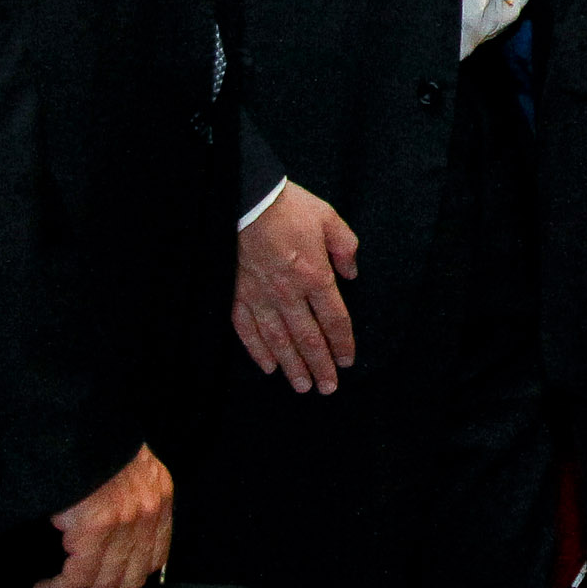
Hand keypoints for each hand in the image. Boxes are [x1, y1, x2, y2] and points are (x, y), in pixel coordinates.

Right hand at [34, 445, 169, 587]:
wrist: (77, 421)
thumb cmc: (94, 443)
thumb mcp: (125, 470)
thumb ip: (126, 502)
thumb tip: (106, 540)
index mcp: (157, 498)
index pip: (153, 559)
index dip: (125, 583)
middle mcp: (148, 513)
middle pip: (128, 580)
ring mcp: (126, 522)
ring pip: (103, 585)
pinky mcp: (97, 527)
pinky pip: (79, 577)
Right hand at [233, 179, 358, 392]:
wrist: (244, 199)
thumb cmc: (288, 207)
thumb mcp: (329, 218)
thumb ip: (346, 248)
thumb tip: (351, 274)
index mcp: (314, 275)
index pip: (334, 319)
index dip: (342, 343)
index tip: (348, 361)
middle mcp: (287, 293)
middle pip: (308, 338)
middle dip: (320, 366)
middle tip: (328, 388)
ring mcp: (258, 297)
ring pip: (278, 341)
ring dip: (292, 366)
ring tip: (303, 386)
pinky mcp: (235, 296)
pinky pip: (247, 331)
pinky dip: (258, 351)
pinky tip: (268, 367)